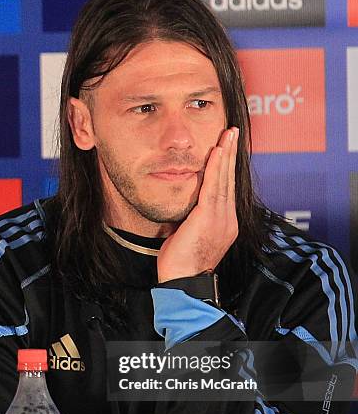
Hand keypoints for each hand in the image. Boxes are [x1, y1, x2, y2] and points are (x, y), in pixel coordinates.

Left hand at [157, 127, 238, 282]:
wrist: (183, 282)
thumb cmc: (181, 263)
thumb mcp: (187, 235)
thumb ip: (189, 217)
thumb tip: (182, 205)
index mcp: (225, 224)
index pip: (227, 189)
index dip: (227, 168)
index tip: (228, 149)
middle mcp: (227, 220)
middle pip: (230, 180)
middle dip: (231, 154)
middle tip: (233, 132)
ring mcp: (221, 219)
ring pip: (224, 180)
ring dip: (226, 154)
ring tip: (228, 134)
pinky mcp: (209, 218)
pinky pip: (213, 188)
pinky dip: (215, 168)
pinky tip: (217, 151)